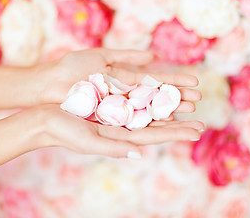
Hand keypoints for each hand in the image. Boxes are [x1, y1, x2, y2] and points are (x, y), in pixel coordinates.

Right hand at [29, 105, 203, 157]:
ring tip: (187, 105)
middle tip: (202, 121)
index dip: (176, 134)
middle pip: (157, 125)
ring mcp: (117, 116)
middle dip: (179, 124)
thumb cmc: (65, 133)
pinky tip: (160, 95)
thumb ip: (114, 149)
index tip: (197, 131)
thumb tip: (139, 154)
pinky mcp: (110, 104)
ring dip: (167, 108)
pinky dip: (149, 97)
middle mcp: (123, 128)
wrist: (47, 120)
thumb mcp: (89, 142)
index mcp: (121, 139)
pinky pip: (134, 99)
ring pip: (148, 111)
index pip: (155, 136)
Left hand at [31, 48, 200, 113]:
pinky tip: (169, 122)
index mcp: (124, 80)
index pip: (155, 82)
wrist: (50, 84)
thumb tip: (152, 56)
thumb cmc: (72, 68)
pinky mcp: (109, 119)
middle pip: (156, 98)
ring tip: (191, 114)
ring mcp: (118, 108)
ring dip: (170, 112)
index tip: (194, 83)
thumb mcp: (101, 57)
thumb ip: (126, 56)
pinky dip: (151, 121)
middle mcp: (125, 96)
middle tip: (199, 101)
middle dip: (177, 99)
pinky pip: (134, 121)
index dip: (174, 82)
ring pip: (148, 111)